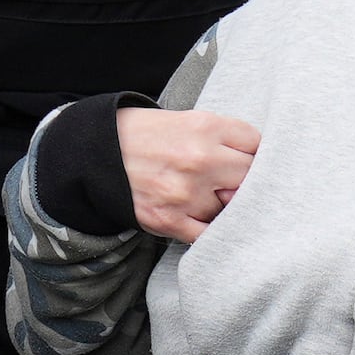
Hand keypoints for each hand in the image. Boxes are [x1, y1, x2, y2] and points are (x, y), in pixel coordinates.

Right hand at [119, 106, 259, 241]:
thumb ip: (225, 137)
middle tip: (230, 182)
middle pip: (251, 179)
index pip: (257, 145)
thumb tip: (257, 165)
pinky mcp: (169, 220)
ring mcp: (185, 193)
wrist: (97, 152)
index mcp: (206, 128)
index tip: (247, 160)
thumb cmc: (147, 136)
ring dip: (221, 206)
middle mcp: (199, 160)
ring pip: (229, 209)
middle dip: (244, 182)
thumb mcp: (188, 120)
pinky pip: (207, 234)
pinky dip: (208, 230)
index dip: (255, 154)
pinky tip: (199, 217)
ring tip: (201, 195)